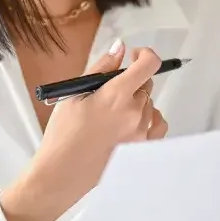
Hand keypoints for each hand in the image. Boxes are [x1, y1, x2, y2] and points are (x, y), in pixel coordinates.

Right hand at [2, 40, 168, 220]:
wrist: (62, 172)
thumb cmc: (63, 134)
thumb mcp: (75, 94)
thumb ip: (101, 68)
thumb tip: (120, 48)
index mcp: (116, 94)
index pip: (149, 64)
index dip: (144, 55)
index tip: (133, 57)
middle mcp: (134, 112)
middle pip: (147, 84)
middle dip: (132, 81)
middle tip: (110, 93)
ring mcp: (142, 132)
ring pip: (150, 104)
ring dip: (137, 102)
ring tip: (113, 114)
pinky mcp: (143, 148)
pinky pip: (158, 124)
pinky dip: (149, 119)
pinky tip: (131, 122)